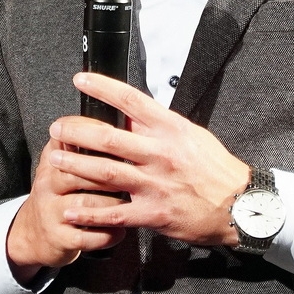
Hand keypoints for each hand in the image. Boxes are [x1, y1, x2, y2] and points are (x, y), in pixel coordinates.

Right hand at [5, 136, 127, 282]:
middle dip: (111, 172)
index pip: (68, 136)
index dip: (94, 132)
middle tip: (137, 172)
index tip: (120, 133)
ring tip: (132, 202)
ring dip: (112, 204)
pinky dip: (108, 234)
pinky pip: (87, 236)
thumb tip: (126, 119)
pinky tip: (122, 230)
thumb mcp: (63, 164)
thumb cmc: (60, 192)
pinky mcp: (59, 238)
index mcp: (52, 158)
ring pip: (86, 204)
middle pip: (79, 170)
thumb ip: (86, 144)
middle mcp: (48, 182)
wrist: (32, 233)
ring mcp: (51, 211)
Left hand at [46, 72, 251, 245]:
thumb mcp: (191, 135)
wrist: (239, 205)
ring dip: (75, 166)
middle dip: (76, 131)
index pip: (131, 101)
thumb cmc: (215, 168)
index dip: (102, 88)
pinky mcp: (152, 213)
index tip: (80, 80)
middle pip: (108, 138)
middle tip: (57, 127)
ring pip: (104, 173)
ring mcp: (154, 185)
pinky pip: (114, 214)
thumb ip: (160, 126)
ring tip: (54, 159)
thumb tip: (131, 113)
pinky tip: (69, 209)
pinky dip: (89, 212)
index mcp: (170, 130)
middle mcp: (159, 154)